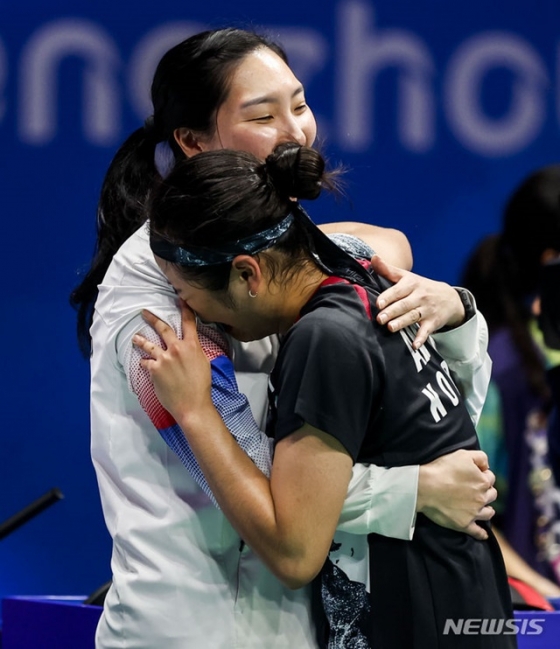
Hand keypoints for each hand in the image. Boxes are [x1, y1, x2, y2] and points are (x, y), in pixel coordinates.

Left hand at [132, 302, 213, 423]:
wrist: (192, 404)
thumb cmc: (201, 386)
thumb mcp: (203, 363)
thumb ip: (194, 351)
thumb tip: (188, 346)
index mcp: (192, 346)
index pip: (189, 323)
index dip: (185, 309)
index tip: (180, 299)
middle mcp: (177, 349)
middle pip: (163, 328)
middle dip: (153, 319)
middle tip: (144, 313)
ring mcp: (164, 359)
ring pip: (148, 345)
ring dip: (141, 340)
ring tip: (135, 337)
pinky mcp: (154, 370)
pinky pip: (146, 363)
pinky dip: (145, 363)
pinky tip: (143, 364)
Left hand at [371, 255, 464, 348]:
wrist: (449, 298)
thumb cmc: (421, 287)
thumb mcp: (407, 276)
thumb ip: (388, 270)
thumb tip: (373, 257)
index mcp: (412, 284)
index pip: (399, 290)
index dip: (389, 296)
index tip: (379, 303)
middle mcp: (420, 296)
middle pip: (404, 305)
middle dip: (392, 311)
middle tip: (380, 318)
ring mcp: (427, 310)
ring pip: (413, 316)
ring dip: (402, 323)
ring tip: (391, 328)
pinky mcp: (433, 322)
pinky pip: (426, 331)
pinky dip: (421, 338)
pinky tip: (414, 345)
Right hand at [416, 449, 496, 540]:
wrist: (425, 487)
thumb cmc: (442, 469)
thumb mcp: (462, 454)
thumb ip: (480, 457)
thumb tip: (487, 466)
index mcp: (482, 481)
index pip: (490, 478)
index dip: (483, 475)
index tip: (474, 475)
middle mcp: (482, 498)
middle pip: (492, 495)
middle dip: (486, 492)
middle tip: (475, 490)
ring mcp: (474, 513)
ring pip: (488, 513)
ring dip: (486, 510)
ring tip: (480, 508)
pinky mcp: (464, 524)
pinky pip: (477, 532)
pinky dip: (481, 534)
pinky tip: (483, 534)